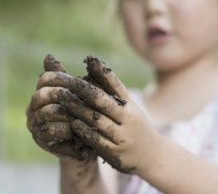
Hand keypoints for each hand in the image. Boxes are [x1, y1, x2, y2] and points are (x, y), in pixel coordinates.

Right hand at [26, 55, 93, 161]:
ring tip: (84, 114)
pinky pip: (50, 130)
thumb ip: (68, 78)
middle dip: (64, 95)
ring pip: (47, 111)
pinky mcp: (40, 140)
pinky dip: (66, 128)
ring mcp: (34, 124)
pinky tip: (79, 129)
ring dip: (68, 112)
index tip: (80, 82)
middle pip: (42, 94)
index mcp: (42, 91)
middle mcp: (33, 107)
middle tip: (83, 99)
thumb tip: (48, 56)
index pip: (45, 78)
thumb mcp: (81, 94)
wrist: (89, 144)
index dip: (63, 78)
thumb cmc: (86, 114)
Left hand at [38, 56, 161, 174]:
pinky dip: (85, 131)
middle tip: (68, 81)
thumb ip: (113, 93)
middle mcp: (128, 118)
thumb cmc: (135, 126)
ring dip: (79, 109)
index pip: (117, 85)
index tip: (90, 60)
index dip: (103, 73)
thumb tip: (92, 69)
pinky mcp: (115, 153)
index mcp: (130, 105)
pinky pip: (98, 140)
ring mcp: (122, 136)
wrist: (154, 156)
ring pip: (98, 120)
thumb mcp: (129, 108)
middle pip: (104, 101)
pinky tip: (73, 124)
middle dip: (84, 90)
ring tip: (63, 99)